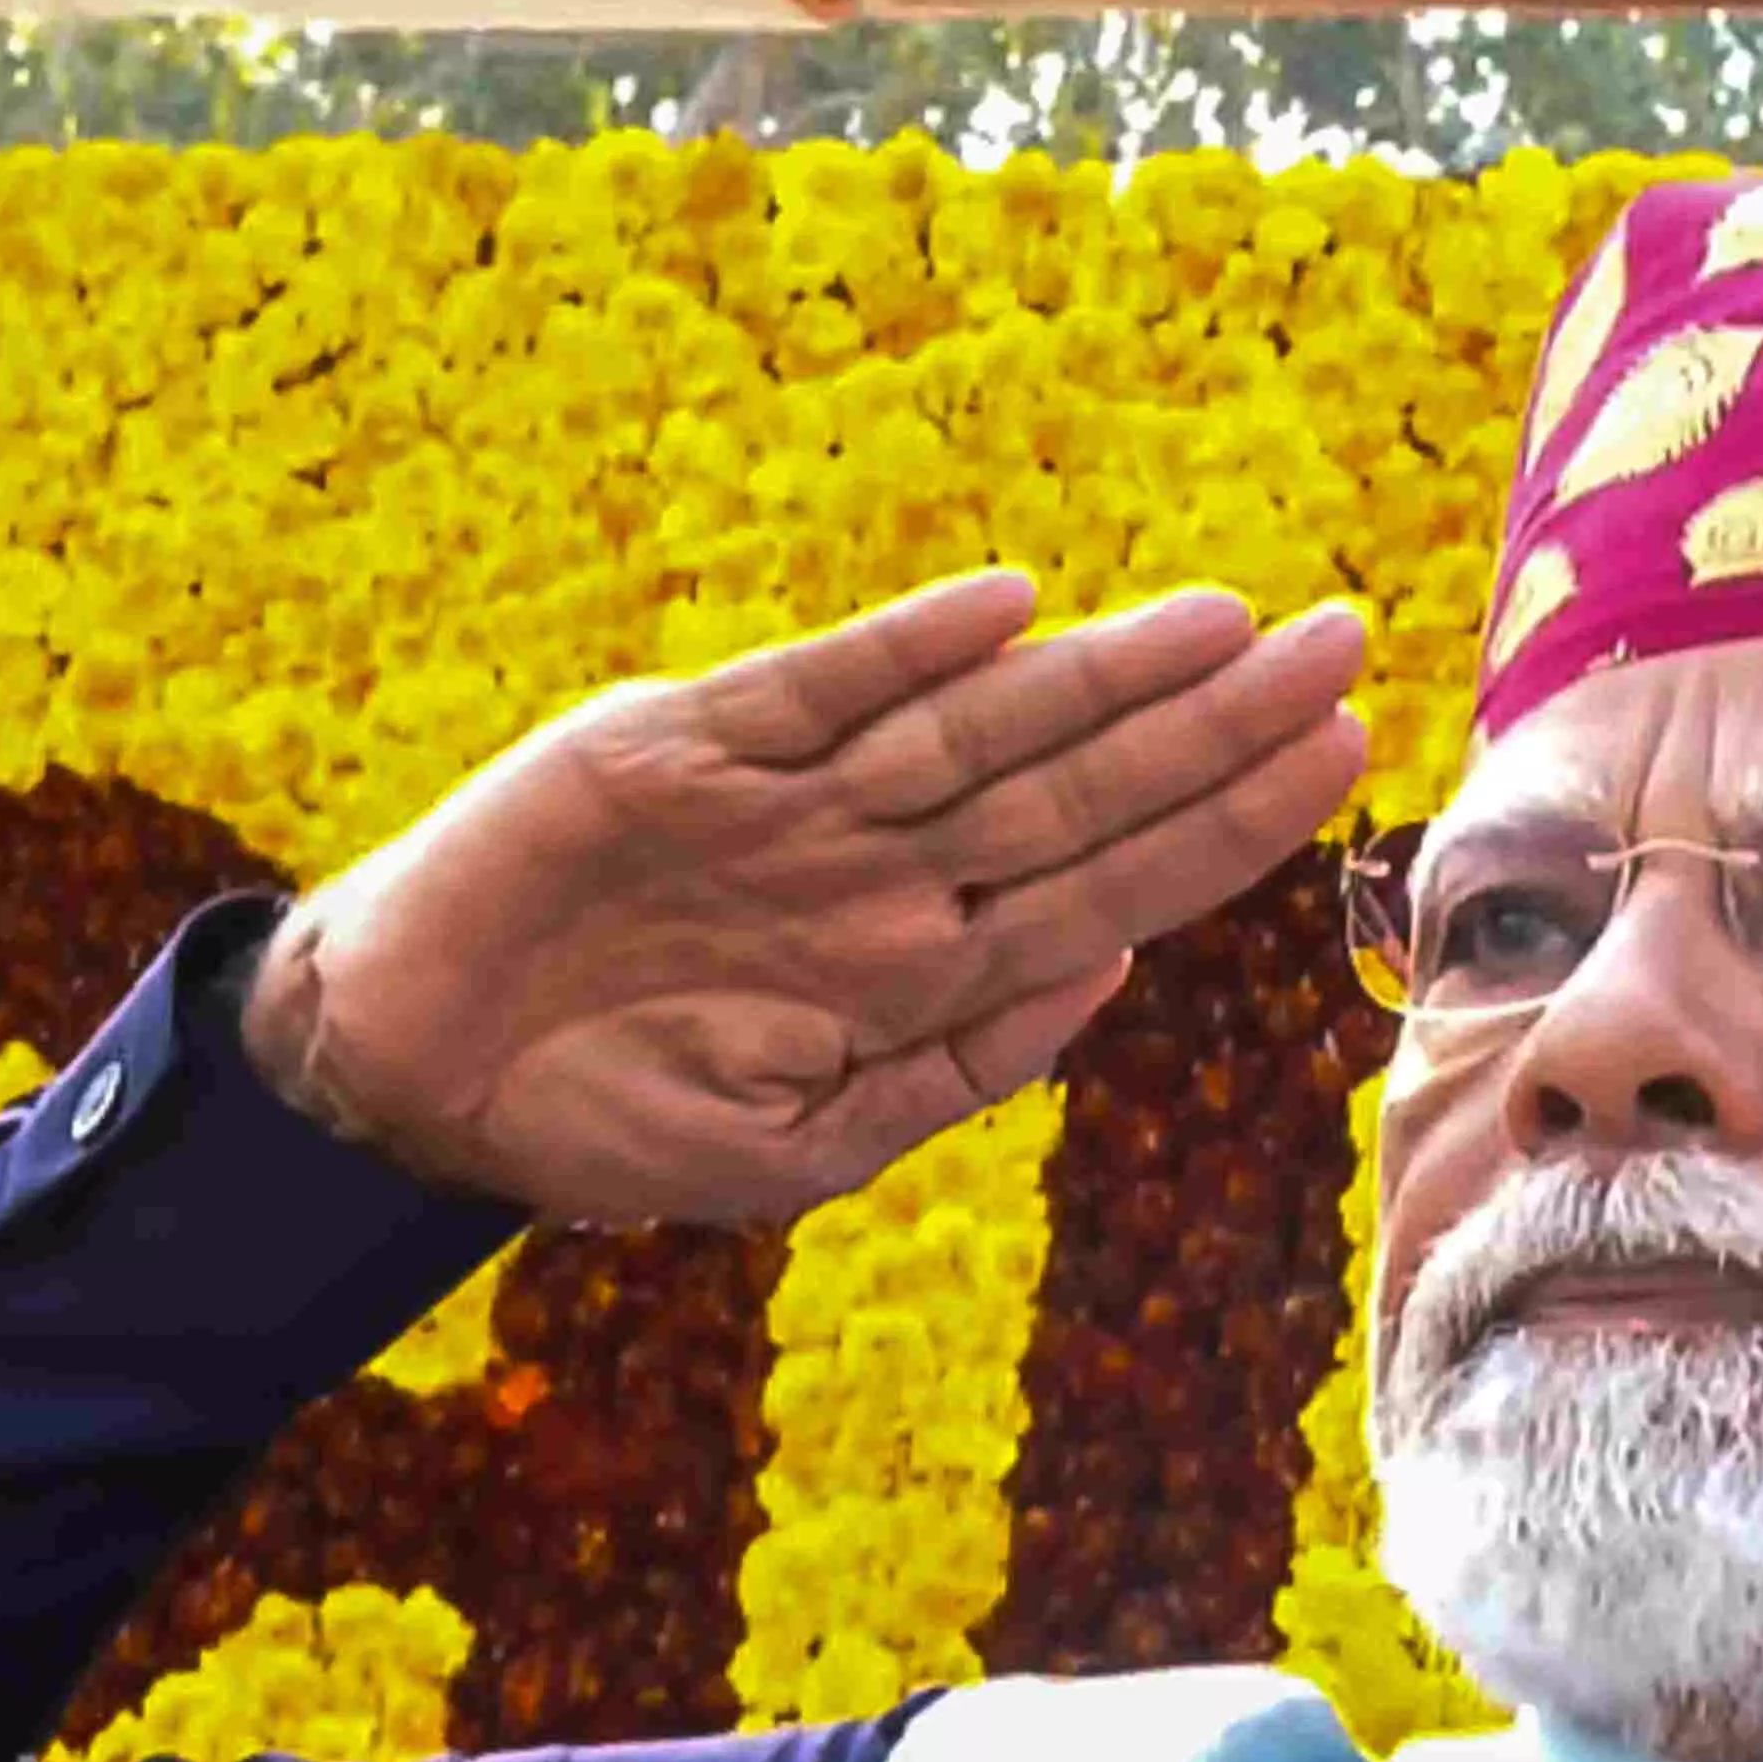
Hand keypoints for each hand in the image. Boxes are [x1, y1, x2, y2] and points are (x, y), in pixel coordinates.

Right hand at [256, 571, 1371, 1228]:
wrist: (419, 1074)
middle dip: (1211, 725)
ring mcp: (787, 802)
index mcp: (919, 966)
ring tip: (1229, 622)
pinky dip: (905, 652)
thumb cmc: (611, 1124)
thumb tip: (1108, 977)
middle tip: (1343, 648)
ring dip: (1100, 675)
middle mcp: (877, 870)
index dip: (1225, 822)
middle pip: (1078, 787)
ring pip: (976, 726)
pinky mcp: (679, 745)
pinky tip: (1010, 613)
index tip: (1340, 762)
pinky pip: (815, 692)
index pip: (1110, 881)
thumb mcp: (802, 1148)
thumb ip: (957, 1067)